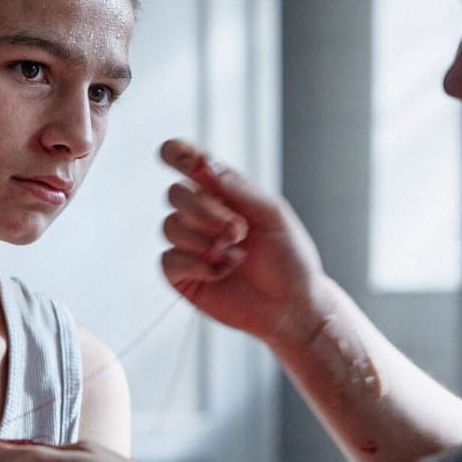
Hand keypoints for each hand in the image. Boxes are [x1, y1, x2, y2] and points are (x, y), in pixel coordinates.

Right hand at [160, 139, 328, 343]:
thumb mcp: (273, 215)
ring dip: (205, 241)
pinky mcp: (182, 276)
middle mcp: (202, 215)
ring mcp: (190, 246)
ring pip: (170, 227)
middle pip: (176, 194)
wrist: (292, 307)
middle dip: (205, 212)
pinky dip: (196, 265)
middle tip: (238, 231)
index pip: (187, 163)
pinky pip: (168, 260)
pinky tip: (220, 272)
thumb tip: (205, 164)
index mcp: (223, 193)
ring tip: (236, 257)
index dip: (176, 154)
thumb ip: (239, 188)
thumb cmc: (289, 259)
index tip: (180, 157)